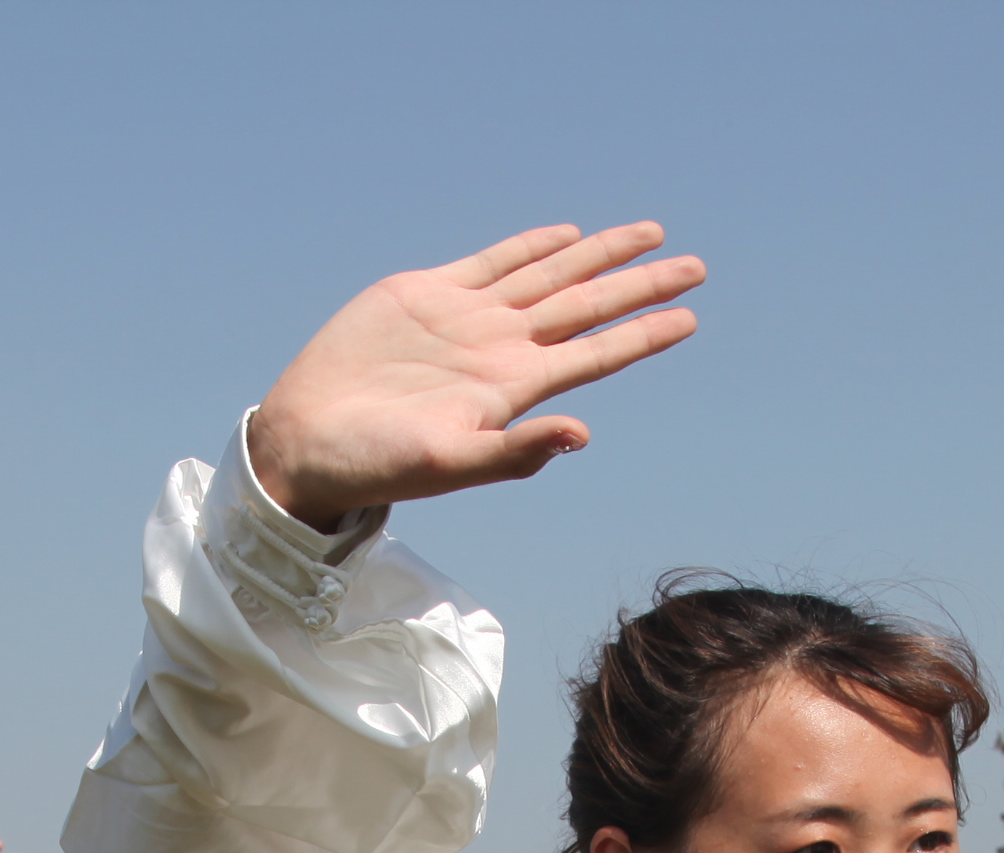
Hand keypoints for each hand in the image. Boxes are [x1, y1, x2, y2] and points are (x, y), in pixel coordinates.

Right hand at [251, 224, 706, 530]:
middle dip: (641, 284)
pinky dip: (533, 247)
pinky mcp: (427, 294)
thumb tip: (582, 433)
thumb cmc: (376, 465)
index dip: (643, 333)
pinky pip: (494, 262)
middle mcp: (500, 349)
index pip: (594, 353)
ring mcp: (467, 319)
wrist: (308, 441)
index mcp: (512, 388)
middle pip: (586, 306)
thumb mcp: (449, 463)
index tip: (690, 316)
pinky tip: (568, 238)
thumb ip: (515, 452)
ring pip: (550, 277)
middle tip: (695, 265)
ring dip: (600, 256)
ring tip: (649, 236)